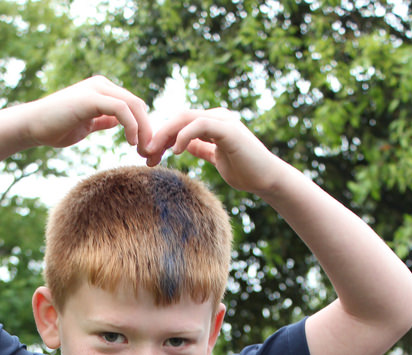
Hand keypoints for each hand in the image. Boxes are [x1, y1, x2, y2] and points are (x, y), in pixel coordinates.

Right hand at [26, 76, 151, 154]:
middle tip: (148, 152)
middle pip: (137, 104)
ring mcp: (96, 89)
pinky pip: (121, 108)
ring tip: (141, 149)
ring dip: (142, 129)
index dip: (143, 127)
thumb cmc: (55, 128)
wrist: (32, 126)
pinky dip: (131, 125)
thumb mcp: (86, 125)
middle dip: (147, 129)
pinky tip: (130, 141)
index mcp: (102, 91)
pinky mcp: (91, 98)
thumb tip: (117, 122)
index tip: (144, 149)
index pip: (133, 105)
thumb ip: (103, 120)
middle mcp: (101, 85)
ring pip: (133, 105)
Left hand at [146, 109, 284, 194]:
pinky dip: (184, 135)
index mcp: (211, 124)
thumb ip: (200, 148)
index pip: (179, 124)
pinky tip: (175, 150)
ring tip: (154, 151)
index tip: (147, 157)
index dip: (161, 138)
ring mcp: (223, 121)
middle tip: (144, 154)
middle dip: (158, 135)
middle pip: (178, 118)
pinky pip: (200, 125)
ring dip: (166, 134)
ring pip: (186, 118)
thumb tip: (181, 145)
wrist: (267, 178)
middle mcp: (216, 118)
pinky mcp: (229, 129)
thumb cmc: (245, 171)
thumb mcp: (216, 158)